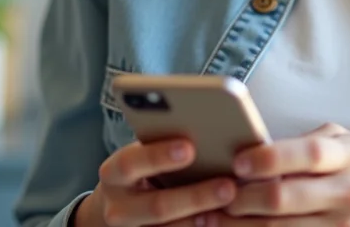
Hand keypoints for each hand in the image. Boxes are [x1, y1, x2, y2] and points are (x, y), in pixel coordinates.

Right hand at [76, 139, 237, 226]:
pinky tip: (227, 220)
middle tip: (228, 186)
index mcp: (114, 174)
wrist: (120, 207)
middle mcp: (118, 208)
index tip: (189, 148)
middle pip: (157, 206)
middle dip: (195, 197)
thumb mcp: (141, 156)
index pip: (131, 164)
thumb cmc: (141, 170)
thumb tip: (208, 132)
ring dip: (205, 219)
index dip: (158, 156)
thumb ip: (161, 146)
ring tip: (235, 206)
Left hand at [219, 123, 349, 226]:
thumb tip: (251, 147)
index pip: (307, 155)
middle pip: (286, 199)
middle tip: (214, 193)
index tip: (237, 160)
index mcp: (348, 156)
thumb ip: (302, 143)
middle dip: (242, 198)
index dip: (269, 158)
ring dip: (241, 225)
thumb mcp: (343, 139)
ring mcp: (346, 226)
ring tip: (212, 217)